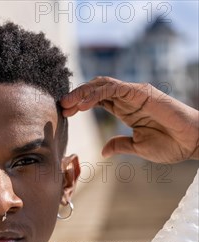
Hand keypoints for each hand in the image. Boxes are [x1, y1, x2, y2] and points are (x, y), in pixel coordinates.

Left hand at [60, 76, 198, 163]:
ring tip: (68, 103)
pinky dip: (97, 93)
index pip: (98, 100)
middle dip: (77, 97)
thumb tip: (103, 150)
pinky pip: (115, 88)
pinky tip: (84, 103)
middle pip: (96, 90)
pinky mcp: (141, 93)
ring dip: (82, 93)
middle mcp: (128, 99)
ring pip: (102, 85)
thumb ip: (120, 145)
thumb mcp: (137, 148)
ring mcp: (134, 94)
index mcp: (126, 110)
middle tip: (61, 107)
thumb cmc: (170, 145)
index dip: (80, 105)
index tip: (65, 114)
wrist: (191, 143)